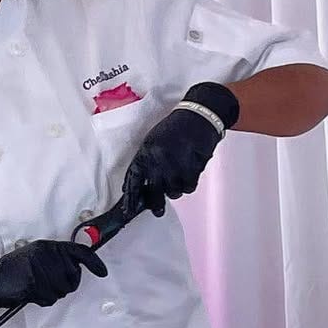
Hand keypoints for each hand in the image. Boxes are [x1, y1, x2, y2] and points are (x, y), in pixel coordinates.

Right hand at [0, 240, 107, 312]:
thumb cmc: (13, 269)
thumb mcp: (35, 255)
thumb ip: (55, 258)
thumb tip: (75, 268)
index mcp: (48, 247)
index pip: (79, 251)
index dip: (94, 262)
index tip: (102, 272)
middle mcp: (47, 256)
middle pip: (74, 275)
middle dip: (66, 283)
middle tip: (50, 283)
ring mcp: (42, 270)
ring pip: (64, 289)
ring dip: (53, 293)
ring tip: (37, 287)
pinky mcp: (35, 284)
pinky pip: (51, 298)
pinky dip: (43, 299)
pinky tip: (32, 293)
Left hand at [121, 82, 238, 218]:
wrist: (198, 116)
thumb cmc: (174, 128)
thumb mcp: (152, 141)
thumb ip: (143, 162)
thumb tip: (133, 184)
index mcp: (146, 153)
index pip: (134, 180)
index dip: (131, 197)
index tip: (129, 209)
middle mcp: (159, 161)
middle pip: (155, 193)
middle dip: (156, 204)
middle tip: (158, 211)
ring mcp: (176, 166)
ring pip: (174, 192)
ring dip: (175, 189)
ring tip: (178, 177)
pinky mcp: (193, 168)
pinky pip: (189, 187)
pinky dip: (189, 184)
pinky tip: (189, 173)